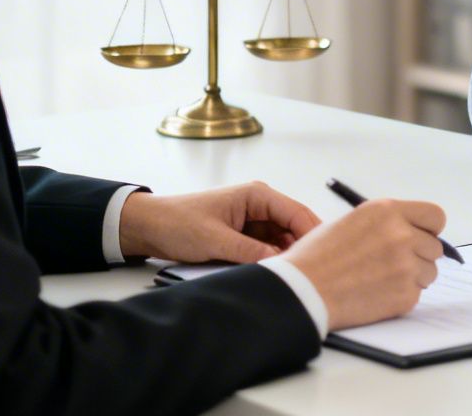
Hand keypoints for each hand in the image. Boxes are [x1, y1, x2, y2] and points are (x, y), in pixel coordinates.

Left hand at [118, 181, 321, 263]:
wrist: (149, 226)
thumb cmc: (178, 223)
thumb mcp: (216, 241)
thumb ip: (251, 252)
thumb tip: (281, 265)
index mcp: (257, 195)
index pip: (297, 213)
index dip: (313, 235)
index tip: (322, 258)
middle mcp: (260, 205)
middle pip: (294, 227)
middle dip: (302, 247)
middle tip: (310, 273)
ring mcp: (253, 220)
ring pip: (282, 240)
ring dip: (286, 256)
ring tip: (293, 276)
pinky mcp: (245, 235)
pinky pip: (267, 248)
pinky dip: (271, 260)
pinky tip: (274, 273)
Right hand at [282, 199, 448, 330]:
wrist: (302, 291)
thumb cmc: (317, 256)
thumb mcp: (352, 221)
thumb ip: (386, 222)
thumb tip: (412, 231)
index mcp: (387, 211)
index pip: (435, 216)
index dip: (428, 228)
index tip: (420, 236)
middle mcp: (401, 235)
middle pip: (434, 247)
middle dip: (419, 255)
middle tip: (393, 264)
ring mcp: (406, 266)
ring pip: (429, 272)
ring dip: (413, 277)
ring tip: (381, 279)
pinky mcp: (405, 295)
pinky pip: (417, 294)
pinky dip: (401, 296)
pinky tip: (376, 294)